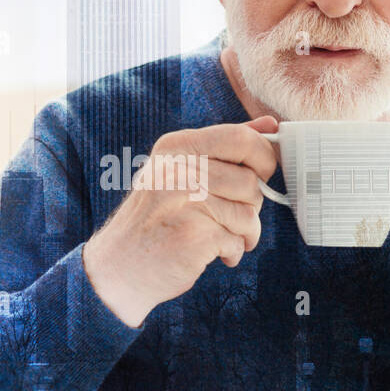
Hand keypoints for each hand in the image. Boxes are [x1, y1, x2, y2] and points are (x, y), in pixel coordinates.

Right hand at [83, 115, 278, 326]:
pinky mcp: (194, 236)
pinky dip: (230, 251)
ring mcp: (185, 203)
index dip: (263, 158)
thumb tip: (269, 124)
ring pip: (249, 213)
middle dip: (250, 204)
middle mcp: (178, 170)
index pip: (241, 138)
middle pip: (250, 180)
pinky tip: (208, 252)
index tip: (259, 175)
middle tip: (229, 215)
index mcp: (176, 147)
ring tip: (217, 235)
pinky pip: (238, 240)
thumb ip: (224, 147)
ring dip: (242, 232)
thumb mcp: (179, 171)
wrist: (119, 266)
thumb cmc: (156, 218)